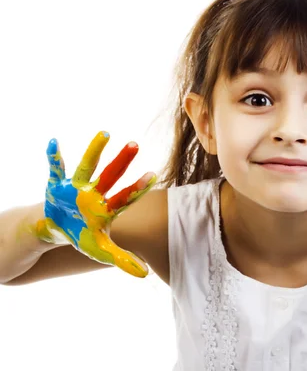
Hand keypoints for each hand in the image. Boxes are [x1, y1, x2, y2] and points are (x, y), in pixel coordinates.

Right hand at [37, 131, 155, 277]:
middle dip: (122, 161)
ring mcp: (76, 187)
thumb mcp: (100, 249)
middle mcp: (95, 193)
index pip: (125, 197)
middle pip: (111, 175)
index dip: (137, 188)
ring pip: (87, 165)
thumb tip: (145, 274)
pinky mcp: (57, 185)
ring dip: (94, 150)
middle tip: (135, 144)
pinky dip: (53, 157)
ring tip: (106, 132)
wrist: (56, 228)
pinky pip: (55, 168)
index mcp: (107, 208)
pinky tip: (54, 142)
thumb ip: (122, 259)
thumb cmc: (82, 235)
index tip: (153, 176)